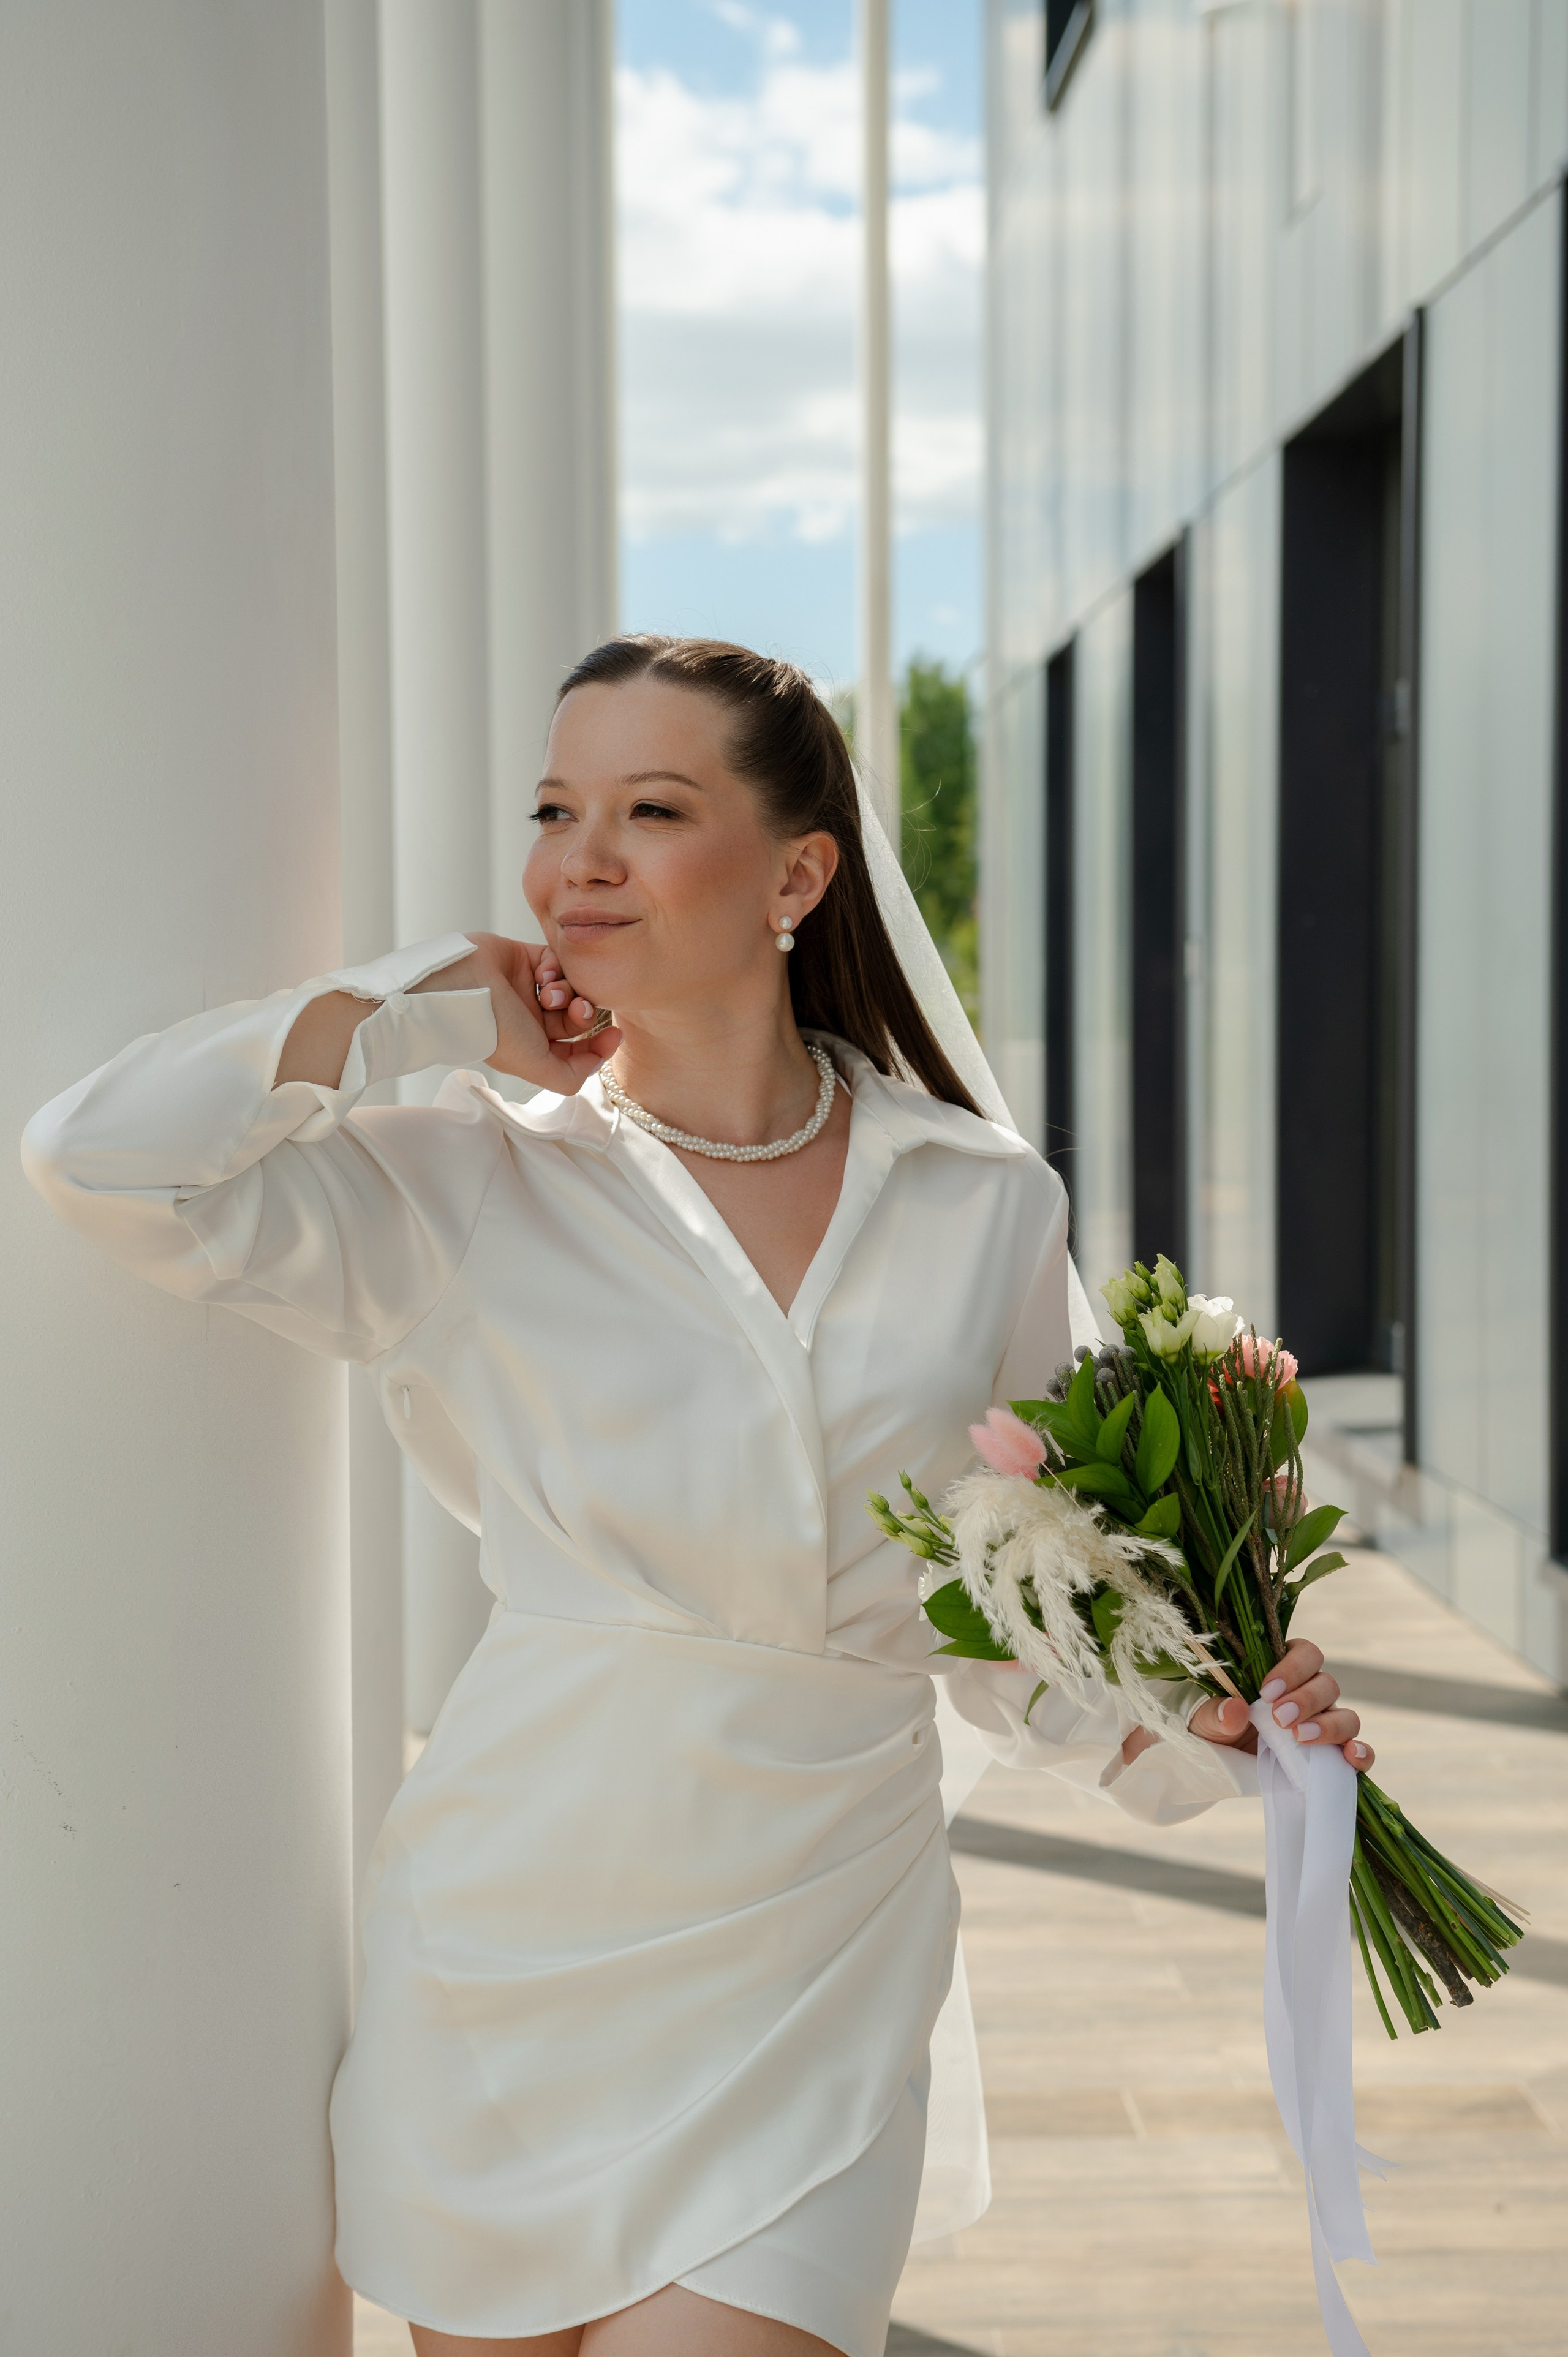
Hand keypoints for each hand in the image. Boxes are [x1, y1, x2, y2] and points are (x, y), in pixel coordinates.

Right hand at [410, 932, 620, 1094]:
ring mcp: (528, 990)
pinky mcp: (525, 960)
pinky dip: (555, 966)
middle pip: (575, 1018)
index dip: (598, 1045)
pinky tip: (542, 972)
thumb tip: (596, 1063)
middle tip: (578, 1009)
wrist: (461, 986)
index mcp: (531, 1049)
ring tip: (550, 991)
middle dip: (582, 1014)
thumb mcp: (535, 1065)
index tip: (614, 1035)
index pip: (576, 1050)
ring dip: (567, 990)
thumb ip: (569, 1076)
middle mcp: (531, 1021)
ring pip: (569, 988)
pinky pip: (556, 960)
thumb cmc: (494, 1029)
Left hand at [1189, 1638, 1373, 1772]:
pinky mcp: (1331, 1756)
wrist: (1222, 1763)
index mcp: (1284, 1670)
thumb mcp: (1206, 1720)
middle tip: (1280, 1718)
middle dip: (1306, 1700)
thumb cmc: (1216, 1727)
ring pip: (1347, 1716)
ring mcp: (1325, 1725)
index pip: (1305, 1653)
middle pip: (1327, 1684)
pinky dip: (1361, 1753)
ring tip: (1301, 1737)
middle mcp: (1310, 1694)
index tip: (1267, 1691)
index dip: (1292, 1669)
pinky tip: (1351, 1757)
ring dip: (1330, 1726)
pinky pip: (1358, 1751)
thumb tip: (1234, 1709)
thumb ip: (1216, 1713)